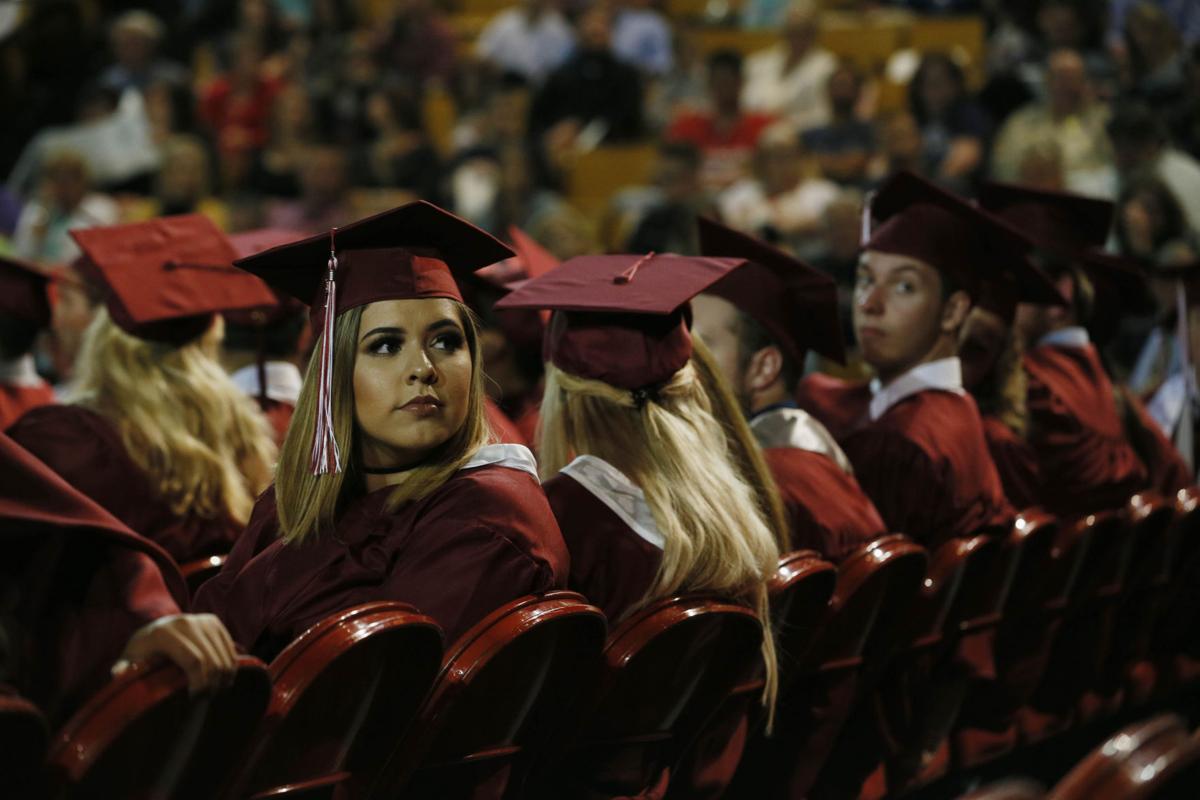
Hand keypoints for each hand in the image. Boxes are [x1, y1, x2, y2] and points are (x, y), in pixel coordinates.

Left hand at [114, 614, 237, 693]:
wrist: (153, 628)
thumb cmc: (141, 650)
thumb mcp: (129, 660)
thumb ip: (124, 669)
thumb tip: (119, 674)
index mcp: (165, 632)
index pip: (194, 660)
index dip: (200, 683)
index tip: (196, 699)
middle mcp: (186, 622)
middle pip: (212, 660)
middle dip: (212, 683)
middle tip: (206, 699)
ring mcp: (203, 620)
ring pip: (224, 656)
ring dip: (223, 678)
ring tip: (213, 692)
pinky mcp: (215, 622)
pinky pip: (230, 649)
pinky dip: (230, 667)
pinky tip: (221, 680)